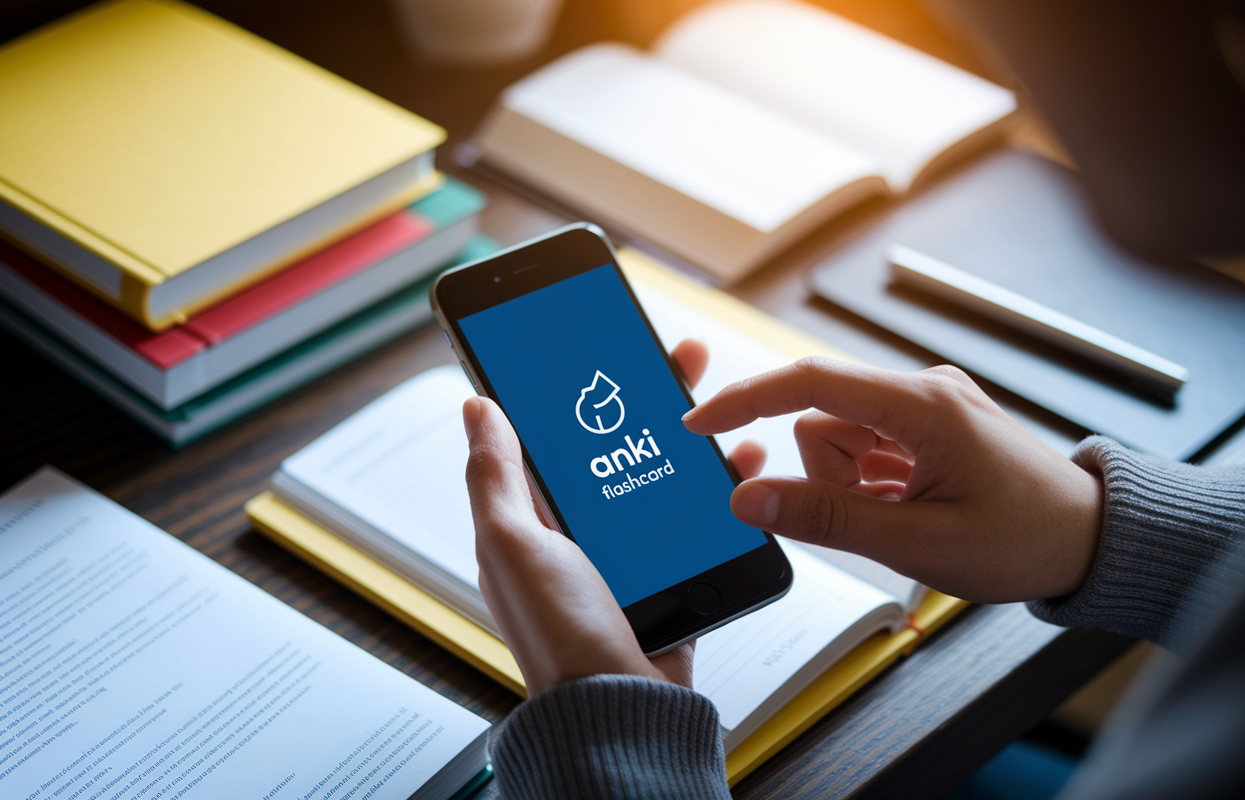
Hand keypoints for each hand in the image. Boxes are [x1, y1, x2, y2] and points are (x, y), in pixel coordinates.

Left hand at [462, 339, 765, 694]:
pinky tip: (743, 462)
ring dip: (690, 435)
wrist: (621, 709)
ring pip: (661, 474)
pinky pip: (697, 519)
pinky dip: (721, 488)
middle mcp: (576, 533)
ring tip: (716, 401)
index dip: (574, 385)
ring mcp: (626, 553)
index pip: (551, 434)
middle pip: (615, 444)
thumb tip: (477, 406)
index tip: (600, 343)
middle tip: (675, 356)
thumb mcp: (513, 542)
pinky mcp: (670, 574)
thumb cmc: (560, 635)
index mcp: (531, 520)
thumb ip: (496, 475)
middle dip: (645, 396)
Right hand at [682, 358, 1102, 603]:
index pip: (809, 383)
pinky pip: (869, 449)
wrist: (1093, 542)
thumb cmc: (1027, 540)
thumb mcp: (917, 543)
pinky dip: (872, 485)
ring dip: (852, 487)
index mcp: (922, 406)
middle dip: (828, 479)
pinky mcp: (930, 424)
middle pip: (822, 421)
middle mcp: (922, 391)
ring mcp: (928, 406)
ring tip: (906, 519)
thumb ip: (826, 518)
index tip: (699, 423)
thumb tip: (748, 500)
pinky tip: (914, 508)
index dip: (746, 400)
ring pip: (840, 440)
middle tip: (882, 523)